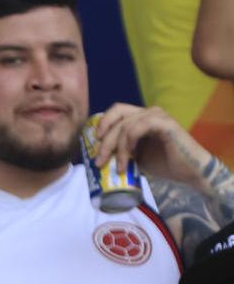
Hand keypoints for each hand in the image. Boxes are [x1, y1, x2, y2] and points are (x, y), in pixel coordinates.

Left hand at [92, 103, 211, 187]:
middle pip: (117, 117)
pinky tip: (130, 155)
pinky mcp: (167, 124)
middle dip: (104, 141)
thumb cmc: (163, 164)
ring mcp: (159, 117)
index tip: (94, 142)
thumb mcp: (134, 156)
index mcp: (142, 118)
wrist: (189, 172)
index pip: (116, 111)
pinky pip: (140, 126)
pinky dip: (129, 141)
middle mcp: (150, 113)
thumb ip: (120, 149)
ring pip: (126, 125)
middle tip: (98, 161)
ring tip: (118, 166)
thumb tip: (97, 155)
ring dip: (117, 147)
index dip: (102, 123)